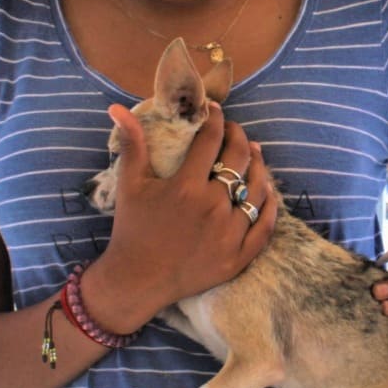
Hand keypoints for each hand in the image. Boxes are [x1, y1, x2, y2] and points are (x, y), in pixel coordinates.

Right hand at [92, 102, 277, 327]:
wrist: (138, 280)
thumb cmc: (132, 229)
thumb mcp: (129, 185)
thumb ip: (132, 143)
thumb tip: (118, 107)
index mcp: (186, 187)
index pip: (211, 140)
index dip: (216, 120)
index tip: (217, 111)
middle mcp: (212, 207)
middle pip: (240, 160)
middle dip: (239, 137)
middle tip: (234, 131)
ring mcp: (229, 234)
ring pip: (257, 190)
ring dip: (259, 166)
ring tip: (254, 155)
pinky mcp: (238, 257)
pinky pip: (265, 226)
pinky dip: (270, 205)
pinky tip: (267, 191)